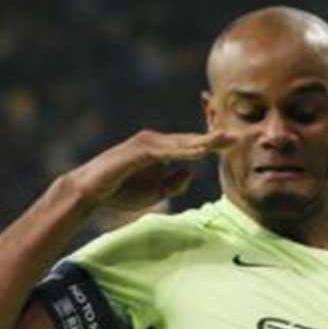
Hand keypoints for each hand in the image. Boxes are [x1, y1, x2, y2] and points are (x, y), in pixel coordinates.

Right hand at [62, 128, 235, 217]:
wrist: (90, 192)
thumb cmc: (120, 192)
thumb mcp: (156, 191)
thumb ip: (174, 181)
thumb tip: (192, 171)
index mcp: (159, 150)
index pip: (190, 147)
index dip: (211, 145)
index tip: (232, 144)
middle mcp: (154, 142)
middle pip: (190, 141)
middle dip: (213, 138)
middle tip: (237, 136)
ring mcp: (146, 144)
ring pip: (182, 143)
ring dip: (204, 142)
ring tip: (225, 140)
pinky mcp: (139, 151)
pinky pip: (167, 151)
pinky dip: (185, 151)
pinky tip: (201, 151)